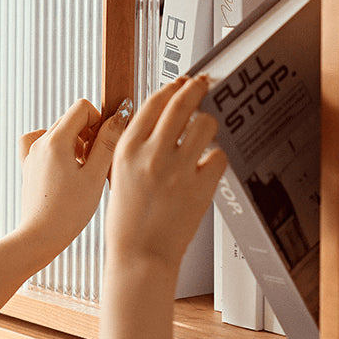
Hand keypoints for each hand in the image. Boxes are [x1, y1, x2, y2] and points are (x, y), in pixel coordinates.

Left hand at [18, 98, 130, 256]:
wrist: (40, 237)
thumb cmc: (69, 211)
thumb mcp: (95, 175)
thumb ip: (108, 142)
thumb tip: (120, 115)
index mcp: (56, 140)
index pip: (82, 107)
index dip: (99, 120)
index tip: (103, 144)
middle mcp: (40, 142)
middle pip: (71, 118)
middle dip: (88, 133)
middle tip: (95, 162)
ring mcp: (31, 154)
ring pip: (59, 132)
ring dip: (74, 143)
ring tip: (82, 170)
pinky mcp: (28, 166)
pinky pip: (42, 145)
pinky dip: (57, 151)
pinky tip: (65, 168)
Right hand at [106, 76, 226, 281]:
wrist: (139, 255)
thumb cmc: (127, 220)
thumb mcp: (120, 174)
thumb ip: (137, 146)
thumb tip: (159, 120)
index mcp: (127, 149)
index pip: (153, 103)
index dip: (171, 88)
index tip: (180, 83)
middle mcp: (152, 154)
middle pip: (182, 104)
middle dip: (196, 88)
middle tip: (203, 83)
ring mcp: (177, 170)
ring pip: (205, 125)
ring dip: (208, 123)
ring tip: (206, 131)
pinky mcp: (199, 187)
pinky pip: (219, 156)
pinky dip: (216, 157)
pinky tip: (208, 164)